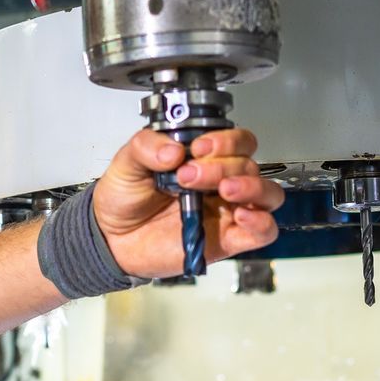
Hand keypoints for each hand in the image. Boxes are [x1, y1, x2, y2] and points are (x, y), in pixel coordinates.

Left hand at [93, 127, 284, 278]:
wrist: (112, 238)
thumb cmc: (124, 199)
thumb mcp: (127, 162)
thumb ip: (146, 146)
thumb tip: (174, 149)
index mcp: (203, 159)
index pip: (237, 140)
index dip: (224, 140)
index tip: (198, 148)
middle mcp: (220, 181)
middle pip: (249, 164)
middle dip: (221, 165)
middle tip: (188, 175)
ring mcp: (227, 210)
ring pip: (268, 193)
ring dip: (251, 186)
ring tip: (223, 190)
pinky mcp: (228, 239)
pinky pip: (264, 231)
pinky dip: (261, 221)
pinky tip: (240, 215)